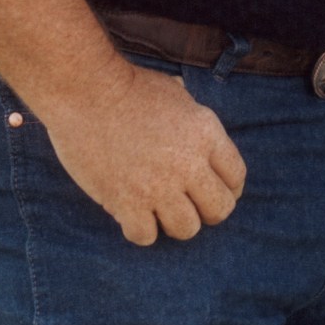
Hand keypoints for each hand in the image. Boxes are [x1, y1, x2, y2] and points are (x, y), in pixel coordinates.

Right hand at [40, 62, 247, 244]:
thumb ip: (194, 121)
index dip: (230, 188)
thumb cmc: (130, 87)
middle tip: (191, 205)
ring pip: (187, 229)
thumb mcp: (177, 94)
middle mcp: (189, 163)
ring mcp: (158, 186)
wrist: (87, 92)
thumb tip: (198, 134)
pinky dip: (141, 229)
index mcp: (205, 133)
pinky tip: (133, 213)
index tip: (215, 190)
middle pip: (220, 210)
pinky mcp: (126, 202)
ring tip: (161, 210)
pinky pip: (146, 236)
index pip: (236, 176)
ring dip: (175, 222)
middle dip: (209, 211)